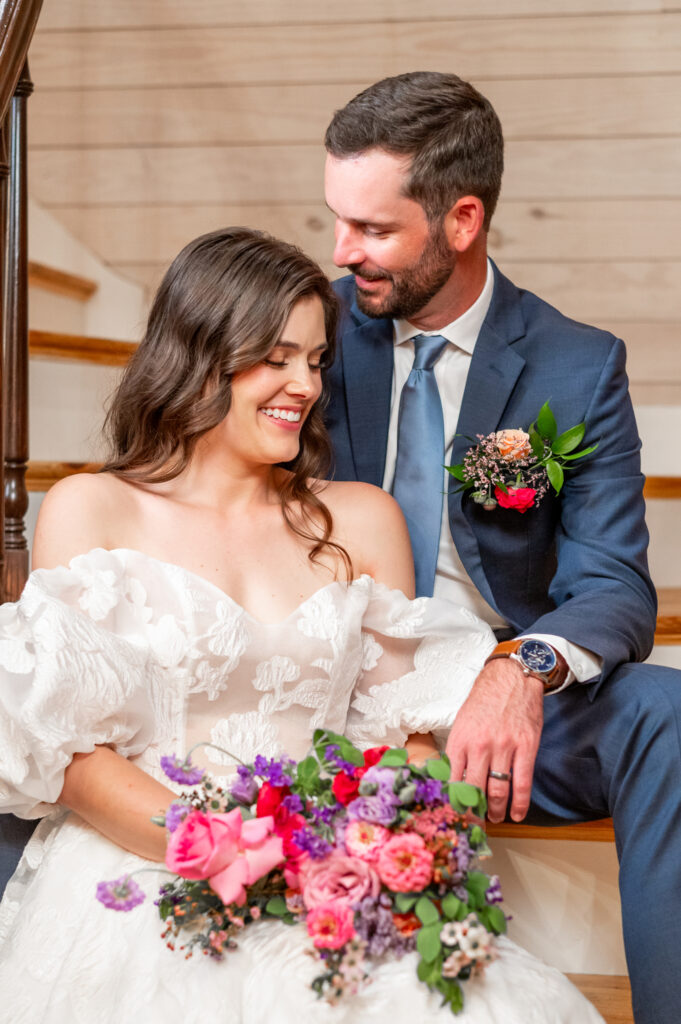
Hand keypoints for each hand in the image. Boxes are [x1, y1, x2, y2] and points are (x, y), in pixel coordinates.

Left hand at [445, 659, 543, 822]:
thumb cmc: (484, 700)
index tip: (454, 814)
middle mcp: (480, 746)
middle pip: (474, 790)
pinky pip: (522, 783)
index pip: (452, 780)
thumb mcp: (462, 722)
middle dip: (473, 811)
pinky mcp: (525, 747)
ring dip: (495, 810)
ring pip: (498, 790)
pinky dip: (520, 803)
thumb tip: (452, 778)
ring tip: (493, 817)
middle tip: (474, 822)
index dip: (453, 801)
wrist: (511, 678)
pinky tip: (517, 813)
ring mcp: (504, 747)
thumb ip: (458, 749)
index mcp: (460, 740)